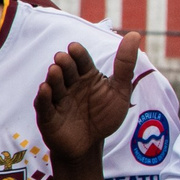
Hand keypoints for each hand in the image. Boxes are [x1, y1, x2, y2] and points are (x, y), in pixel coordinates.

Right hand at [35, 38, 140, 163]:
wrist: (91, 145)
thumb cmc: (104, 115)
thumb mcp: (119, 90)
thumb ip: (125, 65)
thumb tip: (136, 34)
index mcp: (86, 76)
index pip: (81, 61)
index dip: (78, 54)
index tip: (75, 47)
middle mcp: (70, 85)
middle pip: (66, 71)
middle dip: (64, 64)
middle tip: (63, 57)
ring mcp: (58, 99)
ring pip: (54, 86)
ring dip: (54, 78)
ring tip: (55, 69)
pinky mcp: (48, 116)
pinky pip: (44, 105)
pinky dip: (44, 97)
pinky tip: (45, 89)